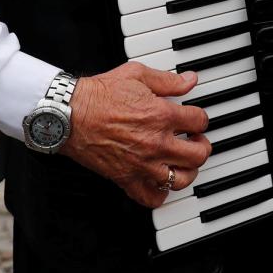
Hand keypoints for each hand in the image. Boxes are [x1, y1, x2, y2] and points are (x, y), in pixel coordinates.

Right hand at [62, 62, 211, 208]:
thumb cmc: (98, 95)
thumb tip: (190, 80)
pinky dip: (160, 194)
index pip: (200, 121)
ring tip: (184, 162)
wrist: (70, 114)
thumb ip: (168, 80)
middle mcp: (156, 143)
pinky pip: (151, 198)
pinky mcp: (125, 178)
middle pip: (198, 154)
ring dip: (188, 171)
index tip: (194, 119)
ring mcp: (142, 164)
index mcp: (162, 115)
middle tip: (195, 140)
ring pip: (182, 179)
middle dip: (202, 146)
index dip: (200, 118)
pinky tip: (161, 182)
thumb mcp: (137, 75)